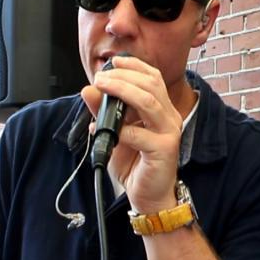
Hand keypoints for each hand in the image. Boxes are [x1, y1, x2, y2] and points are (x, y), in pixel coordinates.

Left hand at [81, 55, 182, 212]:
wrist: (148, 196)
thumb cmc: (134, 165)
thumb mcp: (113, 133)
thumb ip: (103, 112)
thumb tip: (89, 91)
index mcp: (161, 109)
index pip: (153, 78)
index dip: (134, 66)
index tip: (114, 62)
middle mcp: (169, 117)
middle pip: (151, 84)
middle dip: (123, 76)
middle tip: (101, 78)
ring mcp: (169, 132)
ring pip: (148, 102)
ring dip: (122, 91)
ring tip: (102, 88)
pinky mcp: (165, 149)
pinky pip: (140, 133)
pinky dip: (119, 129)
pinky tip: (102, 130)